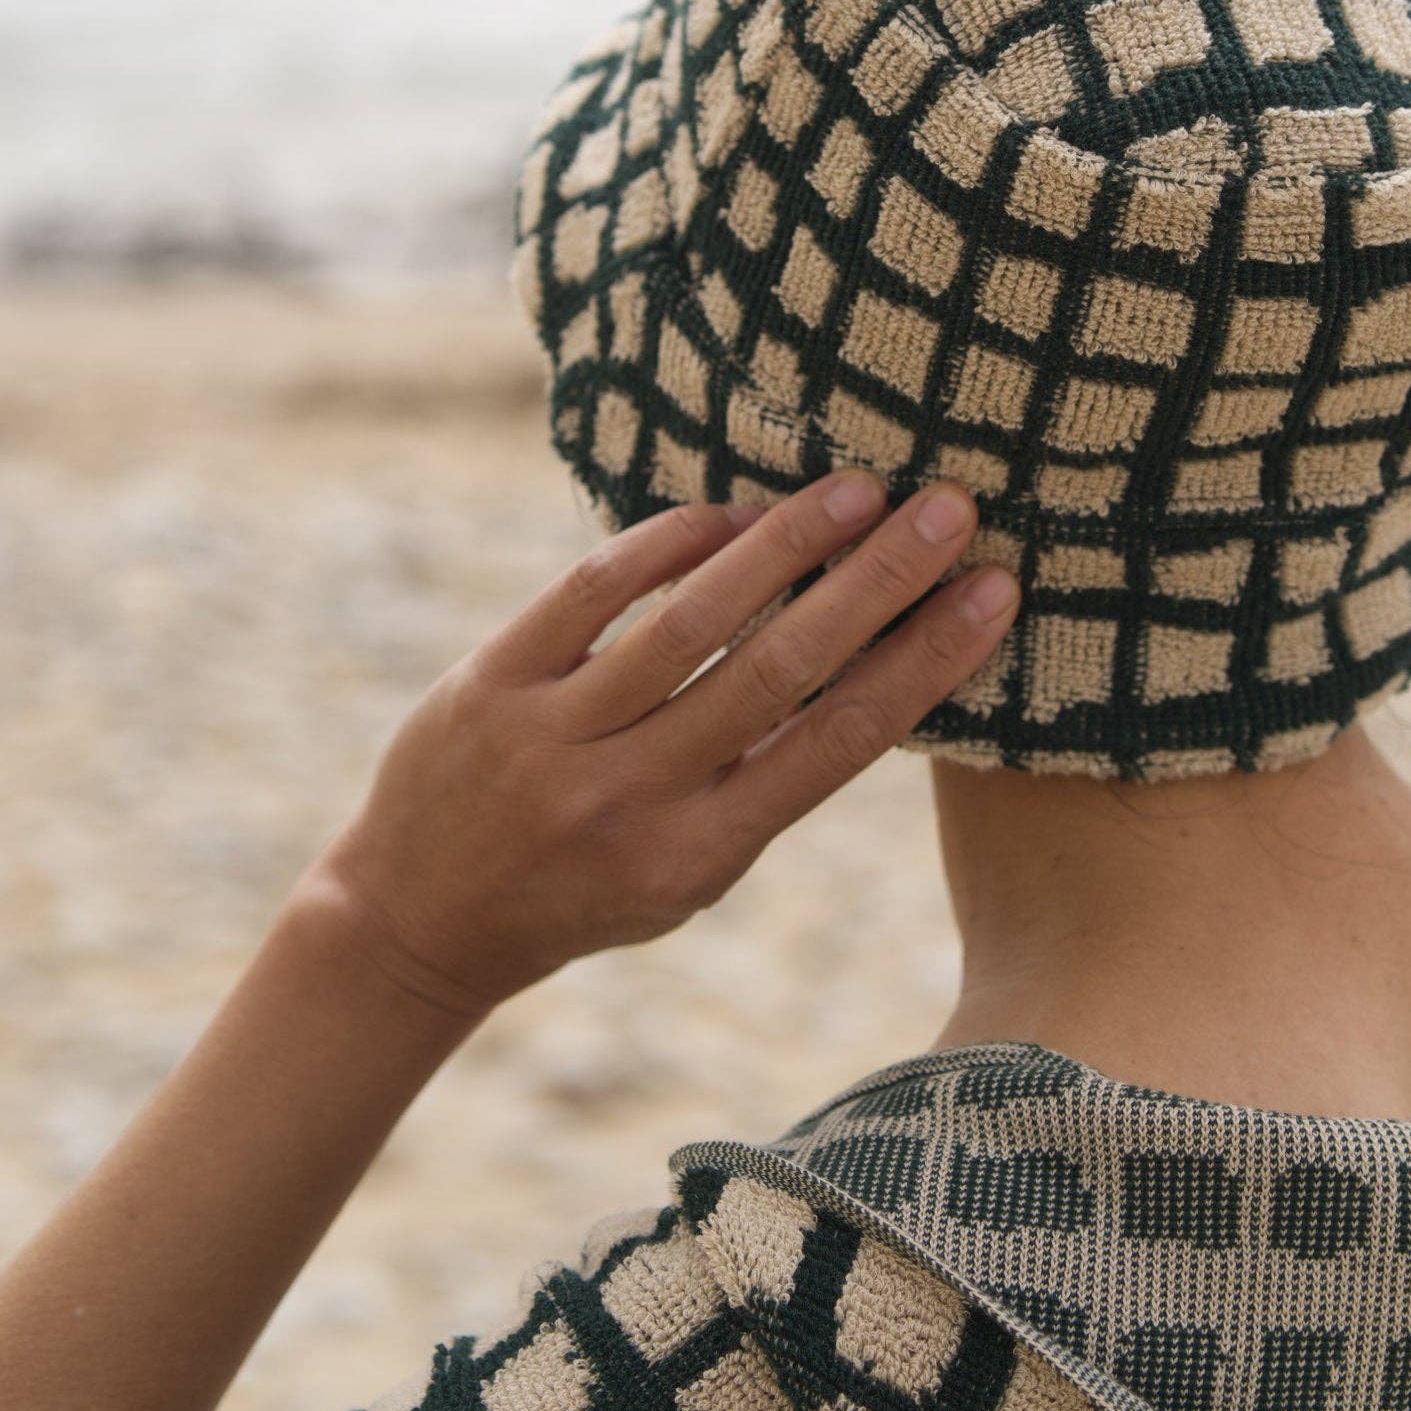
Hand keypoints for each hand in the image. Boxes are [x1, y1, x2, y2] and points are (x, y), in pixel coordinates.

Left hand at [295, 473, 1017, 1021]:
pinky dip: (668, 542)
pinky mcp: (491, 682)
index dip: (926, 661)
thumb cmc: (588, 887)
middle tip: (949, 507)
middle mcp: (632, 797)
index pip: (839, 742)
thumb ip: (764, 776)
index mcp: (700, 854)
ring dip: (786, 544)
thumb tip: (869, 651)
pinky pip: (593, 591)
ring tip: (856, 489)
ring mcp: (555, 737)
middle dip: (877, 581)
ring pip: (691, 619)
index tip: (994, 592)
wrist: (416, 921)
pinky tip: (731, 510)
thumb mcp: (689, 870)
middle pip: (781, 668)